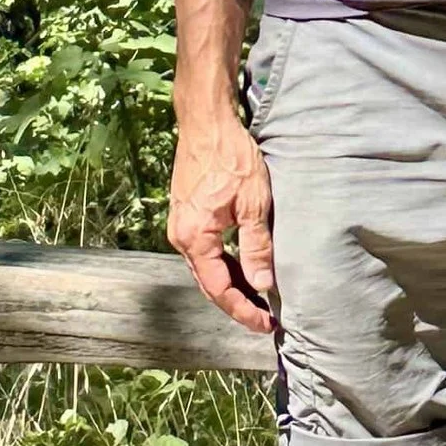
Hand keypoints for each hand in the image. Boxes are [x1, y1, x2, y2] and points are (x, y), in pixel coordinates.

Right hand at [168, 111, 277, 334]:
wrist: (206, 122)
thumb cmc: (230, 157)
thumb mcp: (253, 203)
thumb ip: (256, 246)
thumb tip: (262, 284)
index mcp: (195, 237)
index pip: (218, 289)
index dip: (242, 310)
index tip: (264, 323)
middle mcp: (181, 236)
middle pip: (208, 284)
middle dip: (236, 303)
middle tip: (264, 318)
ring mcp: (181, 226)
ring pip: (205, 268)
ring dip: (230, 285)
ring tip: (258, 297)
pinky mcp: (186, 215)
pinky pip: (203, 252)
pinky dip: (223, 265)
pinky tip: (242, 267)